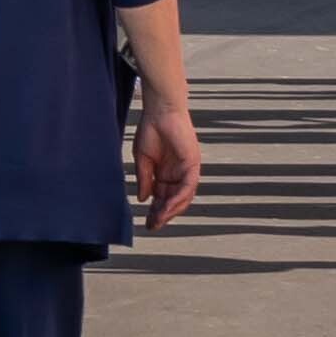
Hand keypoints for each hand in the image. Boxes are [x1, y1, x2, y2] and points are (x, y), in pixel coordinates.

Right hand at [128, 89, 202, 233]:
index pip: (162, 197)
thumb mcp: (142, 159)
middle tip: (152, 225)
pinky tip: (168, 206)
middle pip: (173, 201)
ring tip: (159, 219)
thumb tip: (142, 198)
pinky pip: (188, 186)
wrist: (160, 111)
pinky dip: (179, 197)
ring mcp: (187, 170)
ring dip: (171, 210)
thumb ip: (144, 179)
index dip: (155, 210)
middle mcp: (178, 174)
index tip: (146, 221)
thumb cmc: (150, 129)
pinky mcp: (193, 164)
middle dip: (163, 214)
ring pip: (183, 197)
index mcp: (165, 173)